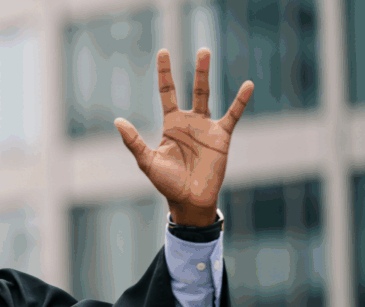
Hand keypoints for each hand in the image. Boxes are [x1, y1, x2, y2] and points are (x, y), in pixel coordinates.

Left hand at [115, 48, 253, 225]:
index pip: (167, 93)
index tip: (164, 53)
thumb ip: (133, 141)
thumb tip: (118, 121)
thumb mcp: (147, 160)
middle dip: (196, 70)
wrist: (189, 200)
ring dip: (206, 76)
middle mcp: (189, 122)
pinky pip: (232, 115)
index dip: (165, 74)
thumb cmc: (167, 182)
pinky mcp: (221, 137)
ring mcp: (206, 127)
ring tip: (207, 54)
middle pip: (192, 89)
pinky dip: (239, 102)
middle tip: (201, 49)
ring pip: (208, 95)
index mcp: (171, 124)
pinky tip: (247, 85)